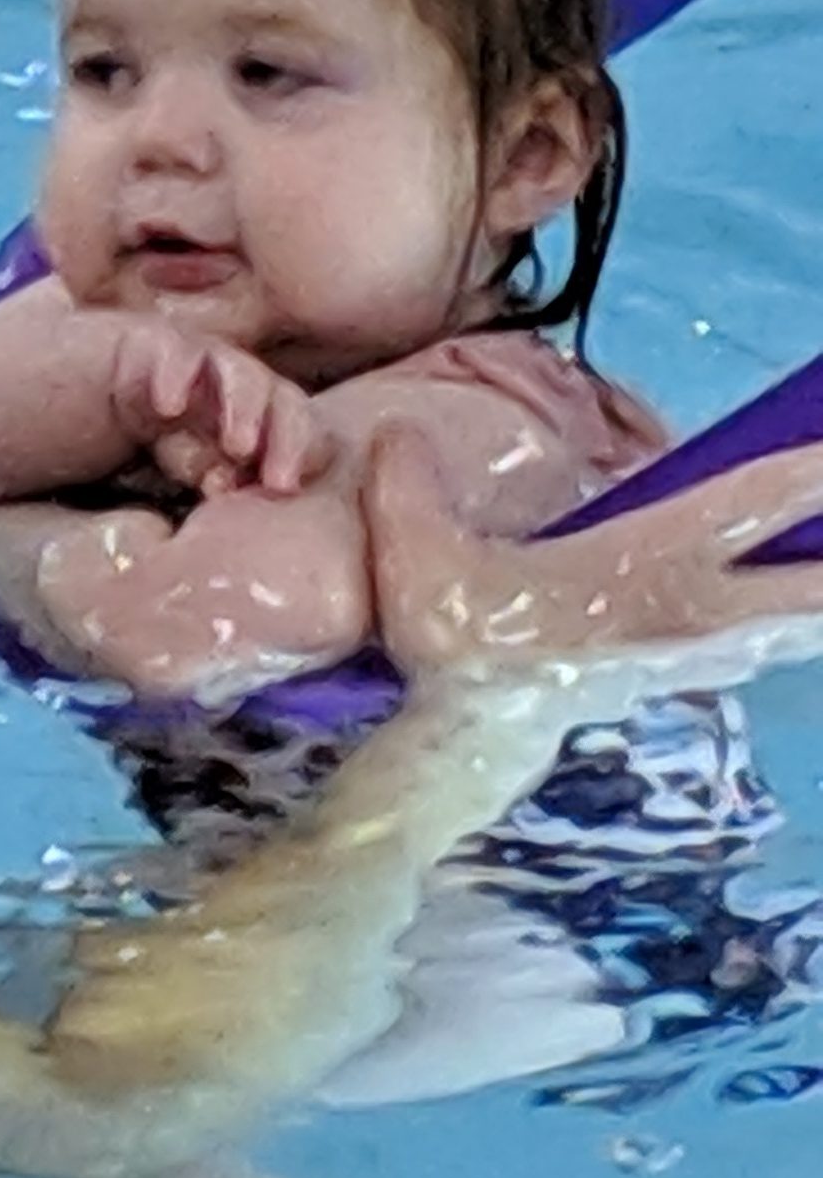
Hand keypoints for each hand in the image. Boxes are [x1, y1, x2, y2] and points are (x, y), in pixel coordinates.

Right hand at [102, 320, 328, 502]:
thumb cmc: (95, 448)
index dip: (296, 457)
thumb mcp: (156, 478)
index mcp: (231, 425)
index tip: (281, 491)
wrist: (29, 406)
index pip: (286, 433)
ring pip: (240, 373)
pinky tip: (167, 407)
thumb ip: (197, 475)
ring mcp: (186, 361)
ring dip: (246, 409)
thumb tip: (229, 487)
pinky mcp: (145, 340)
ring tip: (238, 446)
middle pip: (279, 400)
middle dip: (287, 438)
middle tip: (279, 483)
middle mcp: (218, 390)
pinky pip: (177, 349)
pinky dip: (179, 374)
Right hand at [362, 423, 822, 717]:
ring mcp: (698, 649)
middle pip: (810, 584)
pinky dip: (792, 625)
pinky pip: (764, 641)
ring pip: (798, 621)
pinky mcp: (686, 675)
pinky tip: (796, 617)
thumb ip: (406, 484)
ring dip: (820, 603)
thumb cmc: (463, 651)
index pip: (749, 504)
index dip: (808, 474)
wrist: (474, 747)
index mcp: (647, 563)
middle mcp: (693, 607)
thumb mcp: (417, 557)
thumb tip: (397, 430)